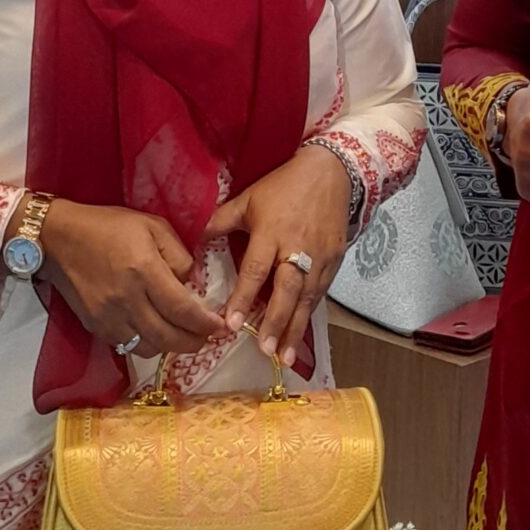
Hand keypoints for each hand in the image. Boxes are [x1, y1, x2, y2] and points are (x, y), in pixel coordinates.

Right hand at [37, 202, 227, 356]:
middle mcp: (127, 299)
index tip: (221, 327)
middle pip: (168, 337)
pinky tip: (156, 333)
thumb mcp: (152, 225)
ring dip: (171, 347)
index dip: (205, 324)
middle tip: (208, 337)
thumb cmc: (107, 226)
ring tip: (184, 336)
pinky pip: (128, 346)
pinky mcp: (96, 326)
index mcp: (144, 270)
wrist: (58, 238)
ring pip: (149, 348)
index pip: (182, 309)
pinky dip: (147, 345)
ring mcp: (109, 317)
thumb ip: (178, 254)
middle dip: (194, 342)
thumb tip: (192, 283)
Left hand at [208, 145, 352, 369]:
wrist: (331, 172)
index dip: (243, 297)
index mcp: (271, 232)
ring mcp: (319, 257)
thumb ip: (221, 221)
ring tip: (283, 357)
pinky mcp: (334, 261)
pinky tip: (299, 336)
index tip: (231, 324)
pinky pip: (320, 293)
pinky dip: (309, 316)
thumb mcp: (249, 198)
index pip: (255, 270)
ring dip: (294, 329)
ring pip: (306, 299)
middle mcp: (296, 248)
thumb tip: (194, 241)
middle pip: (286, 291)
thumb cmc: (285, 185)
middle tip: (263, 349)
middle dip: (275, 322)